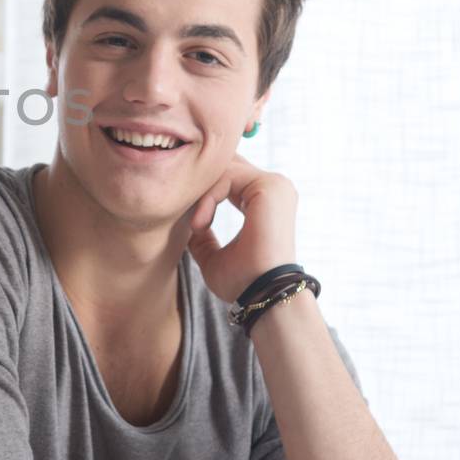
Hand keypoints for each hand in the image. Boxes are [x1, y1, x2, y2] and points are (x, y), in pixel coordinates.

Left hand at [183, 154, 297, 304]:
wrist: (262, 296)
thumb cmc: (242, 282)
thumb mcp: (213, 257)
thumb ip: (203, 237)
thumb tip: (189, 225)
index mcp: (264, 201)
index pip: (228, 175)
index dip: (202, 190)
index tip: (193, 223)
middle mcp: (273, 188)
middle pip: (225, 164)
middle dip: (200, 183)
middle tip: (184, 209)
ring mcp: (274, 185)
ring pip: (222, 169)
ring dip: (201, 195)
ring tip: (197, 226)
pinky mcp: (270, 186)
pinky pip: (226, 176)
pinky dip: (208, 198)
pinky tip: (201, 224)